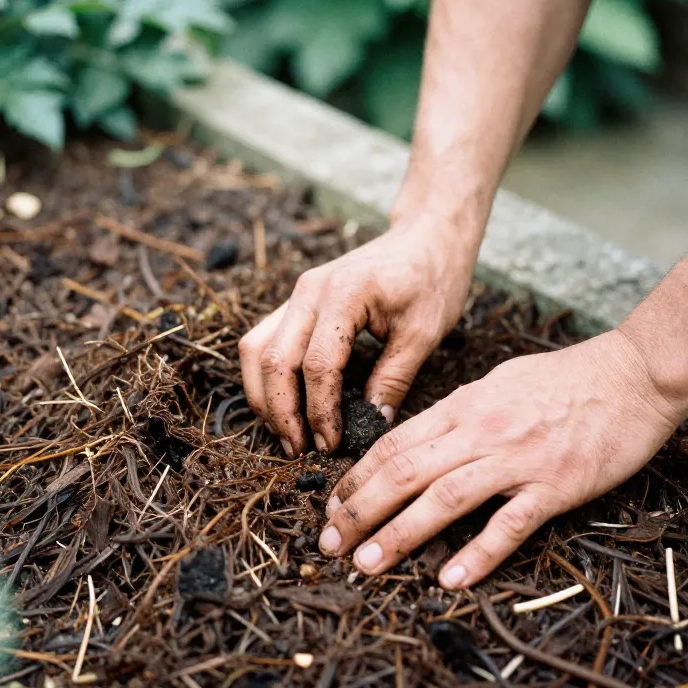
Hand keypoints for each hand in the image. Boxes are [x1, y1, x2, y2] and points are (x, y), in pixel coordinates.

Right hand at [239, 214, 477, 454]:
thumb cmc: (431, 279)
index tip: (331, 445)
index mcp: (344, 294)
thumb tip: (371, 426)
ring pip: (255, 349)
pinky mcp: (296, 302)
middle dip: (281, 411)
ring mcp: (297, 294)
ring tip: (286, 434)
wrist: (426, 237)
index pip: (317, 364)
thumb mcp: (424, 333)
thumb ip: (393, 379)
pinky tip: (285, 405)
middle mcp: (308, 290)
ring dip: (263, 396)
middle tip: (300, 450)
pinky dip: (267, 376)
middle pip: (273, 359)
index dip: (320, 411)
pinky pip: (264, 340)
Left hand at [317, 329, 680, 588]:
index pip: (395, 443)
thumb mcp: (497, 384)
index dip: (357, 477)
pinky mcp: (555, 485)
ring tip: (366, 563)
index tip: (332, 505)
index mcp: (463, 406)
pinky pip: (509, 523)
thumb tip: (422, 438)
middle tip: (329, 543)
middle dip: (360, 509)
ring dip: (400, 533)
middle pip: (405, 471)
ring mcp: (517, 459)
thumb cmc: (563, 380)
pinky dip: (478, 552)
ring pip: (444, 497)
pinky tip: (451, 578)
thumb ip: (458, 413)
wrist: (630, 376)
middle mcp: (480, 431)